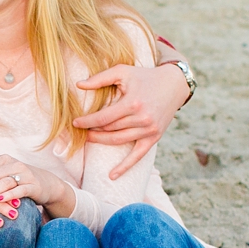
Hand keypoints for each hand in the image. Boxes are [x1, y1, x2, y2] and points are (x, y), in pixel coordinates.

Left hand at [70, 60, 192, 179]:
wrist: (173, 85)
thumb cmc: (144, 76)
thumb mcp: (122, 71)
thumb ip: (100, 78)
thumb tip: (78, 85)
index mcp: (132, 103)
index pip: (103, 118)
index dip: (87, 122)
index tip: (75, 123)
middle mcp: (141, 118)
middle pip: (110, 129)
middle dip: (93, 130)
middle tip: (81, 130)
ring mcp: (149, 130)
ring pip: (119, 140)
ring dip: (102, 141)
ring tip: (89, 138)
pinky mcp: (154, 137)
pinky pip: (137, 156)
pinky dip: (125, 166)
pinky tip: (112, 175)